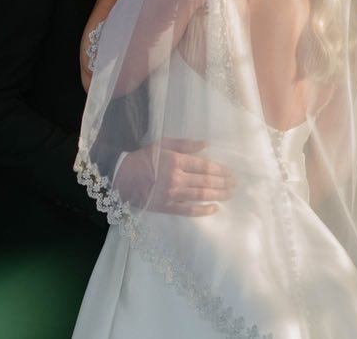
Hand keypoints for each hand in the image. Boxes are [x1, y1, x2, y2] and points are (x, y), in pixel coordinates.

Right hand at [114, 138, 234, 216]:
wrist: (122, 177)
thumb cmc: (143, 158)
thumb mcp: (162, 144)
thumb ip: (184, 145)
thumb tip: (205, 144)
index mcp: (175, 161)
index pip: (204, 166)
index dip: (220, 170)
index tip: (230, 172)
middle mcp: (176, 178)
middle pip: (206, 181)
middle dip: (223, 183)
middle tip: (235, 184)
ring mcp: (172, 194)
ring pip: (201, 195)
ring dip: (218, 195)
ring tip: (229, 194)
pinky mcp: (167, 207)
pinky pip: (188, 210)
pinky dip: (203, 210)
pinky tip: (214, 208)